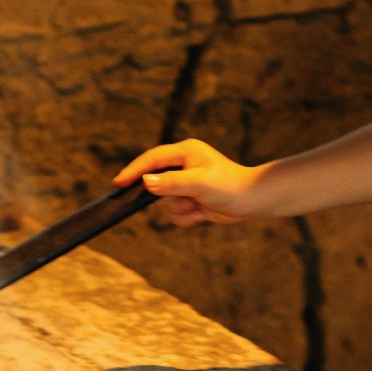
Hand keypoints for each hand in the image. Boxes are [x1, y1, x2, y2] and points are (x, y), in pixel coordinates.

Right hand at [114, 139, 270, 225]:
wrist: (252, 202)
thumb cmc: (230, 186)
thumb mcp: (199, 183)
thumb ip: (171, 183)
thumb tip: (146, 182)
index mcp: (185, 152)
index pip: (152, 160)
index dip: (134, 170)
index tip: (119, 183)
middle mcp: (183, 166)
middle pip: (156, 187)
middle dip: (172, 199)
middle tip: (190, 201)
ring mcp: (185, 184)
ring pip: (164, 204)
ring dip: (182, 210)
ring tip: (201, 207)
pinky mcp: (189, 200)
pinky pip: (175, 214)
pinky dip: (188, 218)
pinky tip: (203, 214)